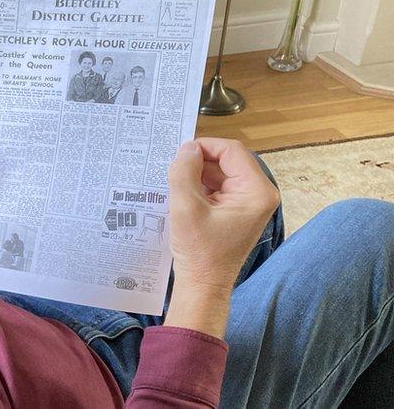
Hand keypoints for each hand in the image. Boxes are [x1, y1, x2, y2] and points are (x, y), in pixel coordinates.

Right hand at [163, 138, 279, 337]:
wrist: (203, 285)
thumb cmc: (198, 250)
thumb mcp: (185, 207)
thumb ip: (184, 172)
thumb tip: (186, 149)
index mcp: (257, 191)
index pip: (232, 151)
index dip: (205, 146)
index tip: (179, 154)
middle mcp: (259, 193)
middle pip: (227, 160)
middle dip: (199, 162)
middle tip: (173, 169)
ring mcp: (249, 202)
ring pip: (220, 172)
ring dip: (197, 174)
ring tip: (174, 182)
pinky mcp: (237, 210)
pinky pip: (218, 187)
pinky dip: (200, 186)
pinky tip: (182, 193)